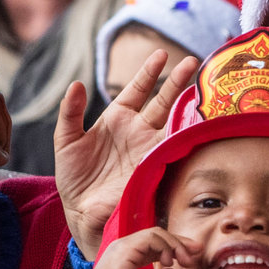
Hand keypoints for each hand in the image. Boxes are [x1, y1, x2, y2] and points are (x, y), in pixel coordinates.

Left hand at [55, 49, 200, 258]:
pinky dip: (187, 136)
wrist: (84, 214)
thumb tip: (75, 84)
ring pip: (174, 121)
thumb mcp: (66, 142)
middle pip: (163, 100)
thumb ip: (70, 113)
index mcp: (118, 118)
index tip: (161, 55)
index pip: (137, 89)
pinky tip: (198, 123)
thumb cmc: (74, 178)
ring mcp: (151, 149)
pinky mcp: (157, 168)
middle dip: (177, 81)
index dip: (149, 72)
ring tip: (202, 87)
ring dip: (188, 105)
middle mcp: (139, 131)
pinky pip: (175, 149)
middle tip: (192, 61)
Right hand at [59, 227, 194, 268]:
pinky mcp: (125, 249)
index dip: (175, 247)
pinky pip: (150, 238)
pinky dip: (165, 247)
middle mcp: (125, 246)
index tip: (192, 257)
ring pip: (156, 233)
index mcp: (128, 254)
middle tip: (197, 252)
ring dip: (175, 244)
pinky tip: (170, 262)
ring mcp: (124, 245)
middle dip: (180, 242)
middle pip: (158, 234)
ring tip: (186, 260)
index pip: (155, 243)